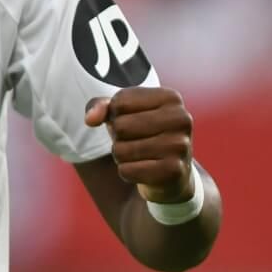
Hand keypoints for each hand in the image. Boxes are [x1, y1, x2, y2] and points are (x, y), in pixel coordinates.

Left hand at [85, 87, 194, 203]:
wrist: (172, 174)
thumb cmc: (143, 135)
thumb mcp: (121, 114)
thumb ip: (100, 107)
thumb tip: (90, 119)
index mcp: (171, 97)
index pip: (119, 102)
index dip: (115, 115)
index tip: (133, 122)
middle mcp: (181, 118)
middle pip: (120, 126)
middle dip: (119, 138)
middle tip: (137, 142)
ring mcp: (180, 146)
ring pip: (122, 151)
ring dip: (122, 156)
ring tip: (141, 156)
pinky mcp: (174, 171)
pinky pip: (127, 171)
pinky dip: (128, 173)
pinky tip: (145, 171)